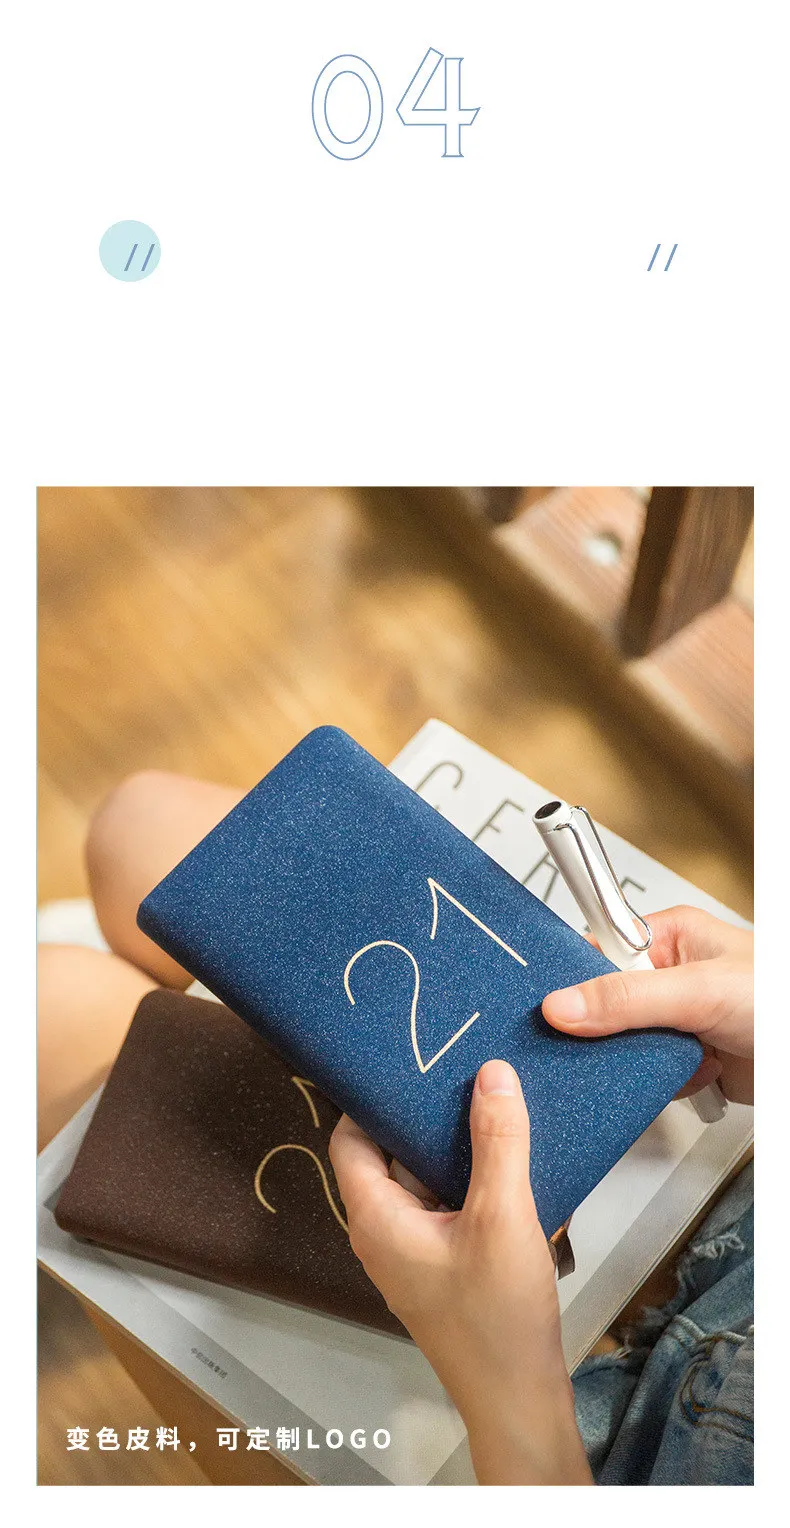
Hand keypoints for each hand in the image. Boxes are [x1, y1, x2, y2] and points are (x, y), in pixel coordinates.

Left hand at [329, 1060, 591, 1484]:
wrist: (519, 1397)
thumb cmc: (497, 1319)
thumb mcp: (502, 1216)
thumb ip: (497, 1142)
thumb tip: (491, 1073)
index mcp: (374, 1218)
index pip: (348, 1137)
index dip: (371, 1097)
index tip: (408, 1061)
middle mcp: (383, 1232)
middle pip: (389, 1152)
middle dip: (422, 1116)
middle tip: (458, 1070)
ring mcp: (413, 1250)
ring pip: (422, 1177)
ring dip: (453, 1148)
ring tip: (489, 1101)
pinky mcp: (443, 1263)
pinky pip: (446, 1204)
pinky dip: (470, 1180)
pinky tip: (509, 1158)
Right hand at [543, 906, 752, 1104]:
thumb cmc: (782, 1001)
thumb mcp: (700, 991)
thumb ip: (628, 998)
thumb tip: (563, 1005)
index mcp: (669, 937)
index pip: (598, 950)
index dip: (574, 977)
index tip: (550, 1005)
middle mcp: (671, 976)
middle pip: (604, 1003)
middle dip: (607, 1030)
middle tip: (603, 1040)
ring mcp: (679, 1021)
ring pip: (623, 1044)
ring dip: (637, 1061)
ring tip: (662, 1058)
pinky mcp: (689, 1060)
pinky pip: (648, 1074)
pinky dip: (659, 1084)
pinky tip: (684, 1077)